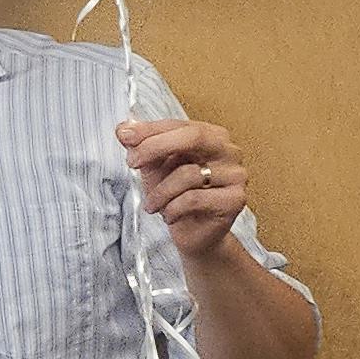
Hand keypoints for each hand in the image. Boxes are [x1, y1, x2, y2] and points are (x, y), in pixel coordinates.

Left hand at [120, 115, 249, 265]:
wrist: (195, 234)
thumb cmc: (176, 196)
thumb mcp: (154, 167)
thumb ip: (141, 146)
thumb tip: (123, 129)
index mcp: (211, 135)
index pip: (179, 124)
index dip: (150, 130)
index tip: (125, 137)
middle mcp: (229, 151)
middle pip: (194, 137)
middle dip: (156, 147)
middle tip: (132, 162)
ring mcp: (236, 175)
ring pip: (189, 174)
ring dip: (160, 191)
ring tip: (151, 204)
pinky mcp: (235, 200)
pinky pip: (195, 199)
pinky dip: (172, 208)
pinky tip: (168, 215)